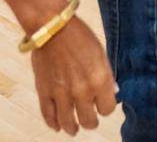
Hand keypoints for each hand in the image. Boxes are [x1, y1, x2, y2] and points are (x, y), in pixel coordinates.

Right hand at [30, 16, 116, 134]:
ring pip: (68, 124)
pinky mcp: (44, 92)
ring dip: (73, 128)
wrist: (52, 27)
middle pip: (88, 120)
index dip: (106, 108)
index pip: (108, 109)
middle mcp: (81, 91)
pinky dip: (53, 124)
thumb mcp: (101, 53)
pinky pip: (49, 116)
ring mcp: (61, 93)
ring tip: (74, 128)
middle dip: (91, 121)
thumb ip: (106, 75)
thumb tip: (112, 91)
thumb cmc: (80, 36)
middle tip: (90, 119)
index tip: (103, 104)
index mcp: (99, 80)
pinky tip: (57, 126)